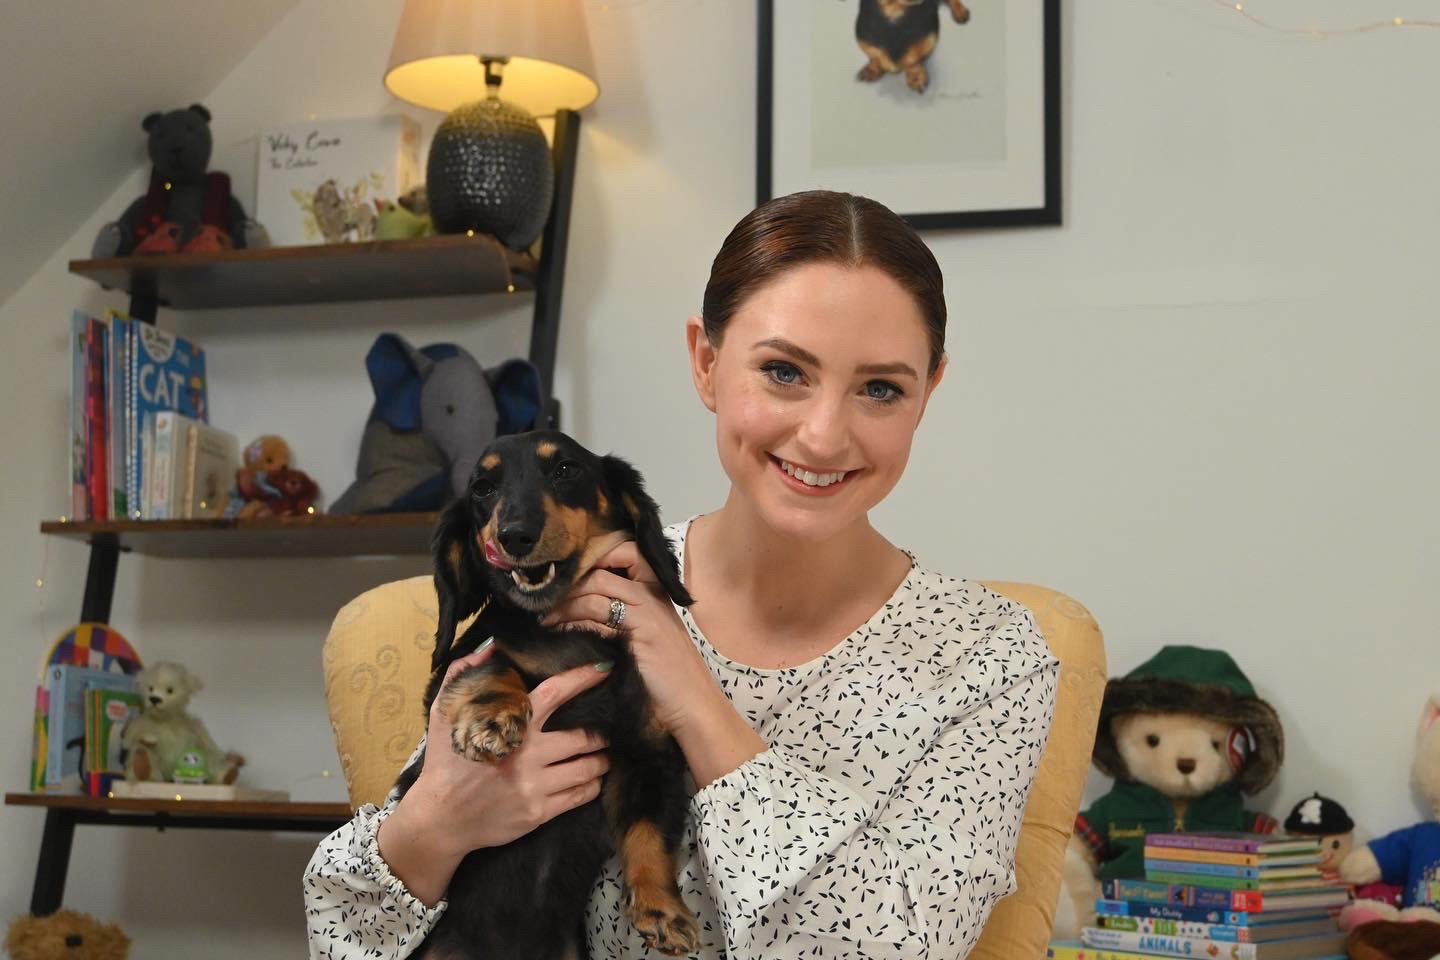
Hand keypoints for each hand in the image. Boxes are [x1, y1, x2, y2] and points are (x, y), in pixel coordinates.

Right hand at [404, 642, 612, 855]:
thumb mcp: (444, 713)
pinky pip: (579, 796)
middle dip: (602, 733)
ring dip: (602, 760)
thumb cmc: (446, 762)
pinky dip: (592, 786)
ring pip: (586, 768)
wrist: (440, 818)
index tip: (604, 669)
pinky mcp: (538, 812)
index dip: (582, 679)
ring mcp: (535, 785)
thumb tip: (490, 649)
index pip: (555, 694)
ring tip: (607, 755)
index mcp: (509, 725)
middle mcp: (527, 754)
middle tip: (611, 728)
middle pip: (582, 737)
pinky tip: (593, 780)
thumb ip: (463, 675)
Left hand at [541, 542, 716, 734]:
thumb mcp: (642, 641)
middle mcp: (656, 592)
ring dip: (566, 596)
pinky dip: (573, 614)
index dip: (595, 557)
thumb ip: (616, 621)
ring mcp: (651, 607)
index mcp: (658, 592)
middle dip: (574, 575)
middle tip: (546, 595)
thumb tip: (574, 612)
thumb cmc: (668, 679)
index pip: (626, 553)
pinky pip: (599, 608)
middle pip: (610, 559)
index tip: (565, 580)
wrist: (692, 705)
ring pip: (599, 581)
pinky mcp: (644, 625)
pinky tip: (558, 627)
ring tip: (544, 614)